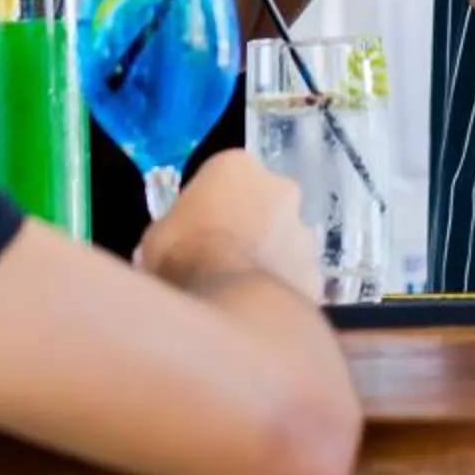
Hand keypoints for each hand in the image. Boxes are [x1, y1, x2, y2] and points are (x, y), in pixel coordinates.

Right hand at [137, 149, 320, 301]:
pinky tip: (259, 308)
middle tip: (222, 255)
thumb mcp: (157, 235)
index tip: (197, 228)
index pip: (223, 176)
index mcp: (237, 166)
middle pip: (263, 201)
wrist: (229, 305)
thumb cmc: (183, 258)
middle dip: (249, 222)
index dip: (209, 203)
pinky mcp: (316, 270)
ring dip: (268, 255)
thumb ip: (178, 225)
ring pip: (284, 238)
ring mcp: (304, 230)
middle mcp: (280, 188)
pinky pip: (295, 275)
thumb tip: (180, 240)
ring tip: (240, 288)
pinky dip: (281, 288)